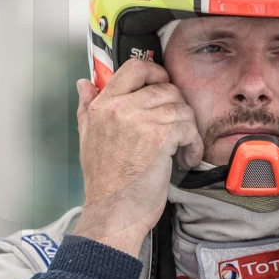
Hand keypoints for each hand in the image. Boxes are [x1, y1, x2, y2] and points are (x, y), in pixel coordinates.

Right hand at [73, 59, 202, 255]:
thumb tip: (84, 83)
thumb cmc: (103, 181)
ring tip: (182, 147)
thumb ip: (86, 107)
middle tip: (177, 127)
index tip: (163, 87)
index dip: (156, 73)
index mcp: (104, 105)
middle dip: (177, 108)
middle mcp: (121, 107)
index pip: (135, 67)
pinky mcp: (161, 137)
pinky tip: (186, 158)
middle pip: (165, 88)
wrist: (112, 211)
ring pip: (180, 107)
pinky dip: (193, 144)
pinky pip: (188, 127)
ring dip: (187, 128)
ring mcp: (141, 121)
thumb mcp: (86, 137)